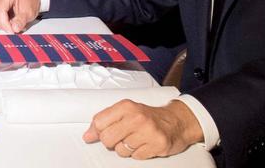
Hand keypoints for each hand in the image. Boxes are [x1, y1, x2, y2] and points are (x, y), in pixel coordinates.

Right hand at [0, 0, 39, 31]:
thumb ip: (21, 21)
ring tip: (13, 21)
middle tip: (16, 26)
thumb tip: (14, 28)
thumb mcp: (29, 12)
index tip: (12, 31)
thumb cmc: (29, 1)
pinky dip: (1, 22)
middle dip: (5, 25)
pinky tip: (9, 19)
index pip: (0, 12)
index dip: (5, 25)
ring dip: (3, 24)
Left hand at [83, 99, 203, 158]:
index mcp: (126, 106)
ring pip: (121, 150)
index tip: (101, 133)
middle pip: (107, 139)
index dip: (97, 131)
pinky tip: (144, 145)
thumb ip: (105, 121)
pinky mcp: (158, 145)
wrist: (176, 121)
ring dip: (125, 148)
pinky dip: (137, 153)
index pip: (99, 122)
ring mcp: (148, 132)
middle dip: (110, 142)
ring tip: (135, 140)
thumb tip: (87, 136)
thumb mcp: (125, 112)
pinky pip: (136, 157)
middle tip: (120, 137)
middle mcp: (137, 118)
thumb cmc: (148, 116)